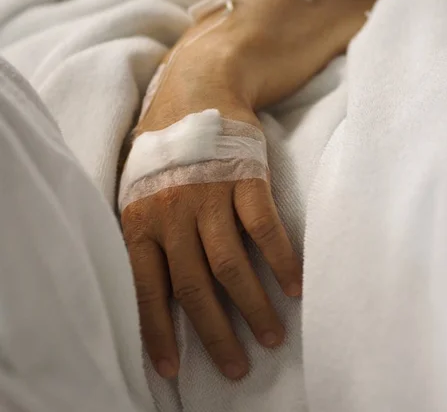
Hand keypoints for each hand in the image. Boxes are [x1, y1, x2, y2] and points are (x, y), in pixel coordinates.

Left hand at [121, 47, 302, 379]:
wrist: (196, 90)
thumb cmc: (165, 147)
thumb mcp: (138, 187)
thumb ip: (144, 232)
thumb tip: (152, 288)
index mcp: (142, 219)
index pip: (147, 287)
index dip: (159, 331)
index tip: (173, 369)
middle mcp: (173, 211)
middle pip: (195, 284)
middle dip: (216, 332)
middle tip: (237, 366)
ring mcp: (210, 193)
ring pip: (231, 263)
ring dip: (253, 305)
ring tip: (272, 336)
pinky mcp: (244, 176)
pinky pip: (264, 227)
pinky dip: (280, 259)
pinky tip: (294, 285)